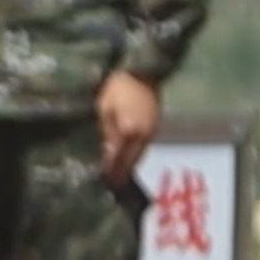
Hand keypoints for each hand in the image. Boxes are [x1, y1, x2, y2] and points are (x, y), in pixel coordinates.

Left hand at [95, 68, 163, 184]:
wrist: (142, 73)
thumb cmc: (116, 88)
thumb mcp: (104, 109)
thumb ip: (106, 133)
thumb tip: (107, 154)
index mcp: (128, 130)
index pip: (118, 157)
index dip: (111, 171)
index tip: (104, 183)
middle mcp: (143, 133)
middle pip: (132, 160)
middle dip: (122, 173)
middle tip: (112, 186)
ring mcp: (152, 130)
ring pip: (140, 154)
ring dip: (130, 165)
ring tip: (119, 177)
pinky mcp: (156, 126)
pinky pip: (144, 146)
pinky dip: (136, 155)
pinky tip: (129, 159)